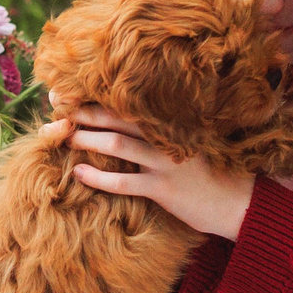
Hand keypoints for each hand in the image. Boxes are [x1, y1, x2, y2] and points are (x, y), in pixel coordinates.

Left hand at [36, 106, 256, 240]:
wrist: (234, 202)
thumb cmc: (205, 172)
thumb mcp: (186, 143)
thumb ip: (159, 130)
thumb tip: (121, 119)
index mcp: (171, 122)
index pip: (128, 102)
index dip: (96, 95)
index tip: (69, 90)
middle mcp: (166, 136)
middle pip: (118, 117)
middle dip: (85, 111)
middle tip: (57, 107)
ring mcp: (165, 162)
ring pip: (117, 145)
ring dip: (87, 139)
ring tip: (64, 137)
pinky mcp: (164, 190)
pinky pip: (124, 182)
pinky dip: (99, 177)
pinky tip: (79, 174)